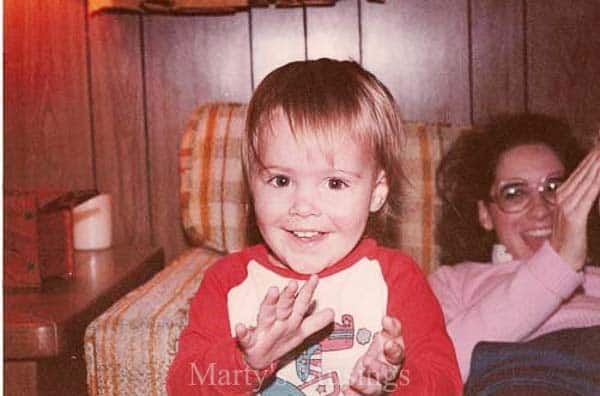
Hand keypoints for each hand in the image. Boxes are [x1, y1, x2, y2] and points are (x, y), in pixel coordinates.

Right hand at [235, 275, 333, 369]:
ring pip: (265, 315)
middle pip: (283, 306)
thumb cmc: (280, 341)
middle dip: (288, 295)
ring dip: (268, 303)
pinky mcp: (248, 342)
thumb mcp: (300, 333)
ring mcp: (261, 330)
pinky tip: (240, 326)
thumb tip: (332, 312)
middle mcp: (275, 320)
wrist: (258, 360)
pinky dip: (242, 332)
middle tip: (294, 283)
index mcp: (289, 317)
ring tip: (273, 291)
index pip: (300, 303)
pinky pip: (244, 337)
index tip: (315, 278)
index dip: (307, 292)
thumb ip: (315, 322)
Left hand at [342, 316, 404, 394]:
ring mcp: (378, 385)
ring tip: (354, 380)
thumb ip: (389, 327)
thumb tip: (387, 318)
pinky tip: (346, 389)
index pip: (398, 353)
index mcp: (394, 356)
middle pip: (387, 374)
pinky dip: (353, 394)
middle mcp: (388, 373)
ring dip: (365, 385)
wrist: (369, 365)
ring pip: (375, 388)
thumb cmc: (380, 349)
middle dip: (378, 369)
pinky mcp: (365, 393)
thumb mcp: (386, 336)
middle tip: (366, 362)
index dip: (394, 349)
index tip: (388, 344)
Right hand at [551, 145, 599, 270]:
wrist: (560, 260)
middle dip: (597, 155)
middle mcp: (563, 197)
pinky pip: (589, 194)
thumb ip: (581, 200)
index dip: (593, 155)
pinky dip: (596, 181)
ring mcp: (567, 205)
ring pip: (588, 179)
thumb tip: (591, 187)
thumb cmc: (570, 240)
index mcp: (563, 195)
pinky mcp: (575, 216)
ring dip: (598, 164)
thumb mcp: (575, 215)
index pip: (581, 170)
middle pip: (585, 171)